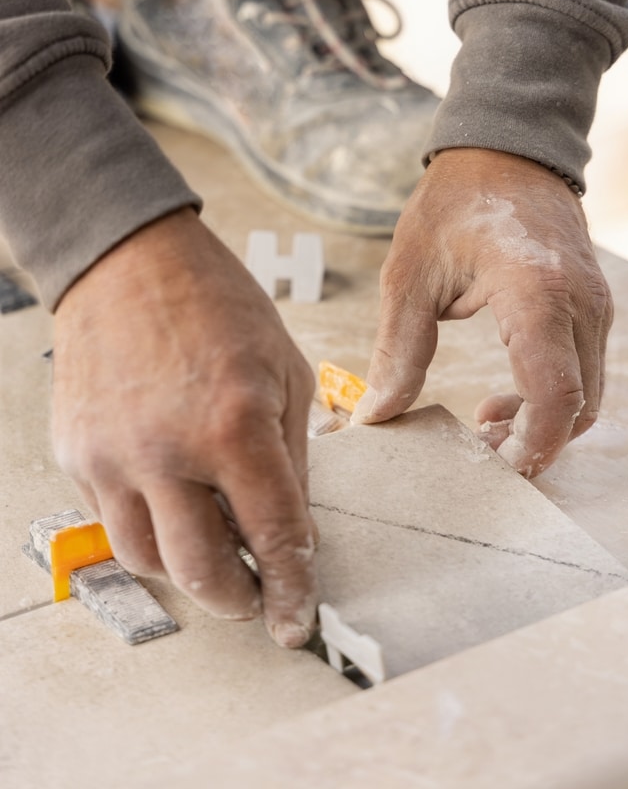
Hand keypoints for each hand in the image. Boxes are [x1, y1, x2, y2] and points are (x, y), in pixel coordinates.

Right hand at [52, 208, 316, 646]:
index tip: (296, 622)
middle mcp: (167, 452)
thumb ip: (292, 457)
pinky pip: (112, 520)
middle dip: (237, 599)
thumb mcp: (285, 370)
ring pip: (147, 560)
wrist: (129, 261)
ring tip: (215, 549)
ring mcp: (112, 456)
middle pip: (201, 572)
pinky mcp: (77, 454)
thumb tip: (293, 529)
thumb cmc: (218, 305)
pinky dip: (149, 528)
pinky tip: (173, 503)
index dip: (290, 589)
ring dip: (187, 572)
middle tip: (256, 595)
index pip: (272, 536)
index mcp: (234, 426)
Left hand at [352, 149, 612, 476]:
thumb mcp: (410, 275)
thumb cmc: (454, 205)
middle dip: (535, 443)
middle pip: (579, 406)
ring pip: (588, 393)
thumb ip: (398, 349)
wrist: (505, 149)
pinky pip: (584, 370)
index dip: (532, 444)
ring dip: (543, 422)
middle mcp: (581, 304)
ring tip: (485, 422)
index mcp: (537, 293)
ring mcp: (595, 304)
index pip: (556, 394)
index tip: (495, 468)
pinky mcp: (593, 305)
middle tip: (479, 452)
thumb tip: (376, 415)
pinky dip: (552, 397)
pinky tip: (505, 394)